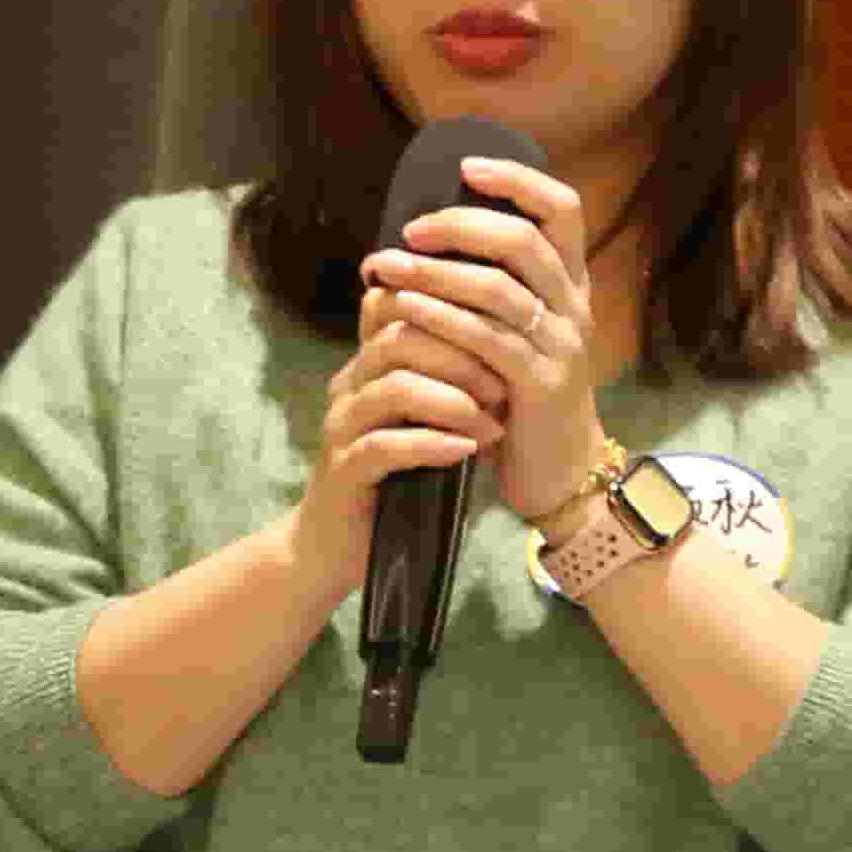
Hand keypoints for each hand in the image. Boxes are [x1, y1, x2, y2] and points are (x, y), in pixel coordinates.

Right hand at [287, 266, 511, 595]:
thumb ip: (452, 383)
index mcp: (369, 363)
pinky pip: (384, 445)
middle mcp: (350, 384)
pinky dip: (431, 444)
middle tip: (505, 384)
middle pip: (400, 336)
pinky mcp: (342, 469)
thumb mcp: (427, 421)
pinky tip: (466, 452)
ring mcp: (341, 425)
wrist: (337, 545)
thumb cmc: (394, 478)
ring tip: (492, 423)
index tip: (503, 342)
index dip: (454, 315)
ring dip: (453, 401)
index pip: (402, 306)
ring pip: (393, 386)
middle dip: (461, 356)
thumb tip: (514, 349)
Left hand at [374, 156, 607, 525]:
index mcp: (570, 285)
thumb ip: (485, 288)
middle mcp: (573, 307)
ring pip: (498, 289)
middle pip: (522, 241)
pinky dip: (441, 319)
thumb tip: (417, 240)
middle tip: (409, 230)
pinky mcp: (540, 385)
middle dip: (458, 226)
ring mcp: (561, 346)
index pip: (563, 209)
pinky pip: (487, 340)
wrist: (560, 472)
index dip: (518, 180)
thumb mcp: (514, 333)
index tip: (466, 168)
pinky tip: (404, 311)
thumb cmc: (521, 395)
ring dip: (434, 273)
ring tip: (385, 267)